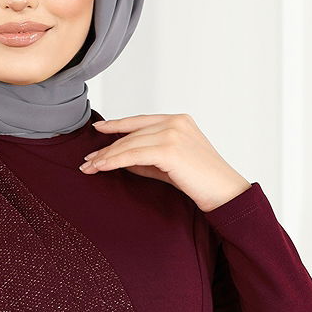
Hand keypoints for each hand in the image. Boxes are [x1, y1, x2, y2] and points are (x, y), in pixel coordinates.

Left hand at [79, 112, 251, 212]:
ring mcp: (172, 133)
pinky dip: (114, 161)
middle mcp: (175, 122)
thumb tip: (121, 158)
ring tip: (90, 167)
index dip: (117, 124)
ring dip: (106, 156)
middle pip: (131, 134)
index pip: (140, 121)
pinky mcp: (169, 149)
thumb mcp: (170, 164)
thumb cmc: (200, 181)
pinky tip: (101, 167)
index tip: (98, 128)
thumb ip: (147, 157)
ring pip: (130, 144)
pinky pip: (133, 155)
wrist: (223, 192)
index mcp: (178, 119)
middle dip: (107, 147)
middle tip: (87, 160)